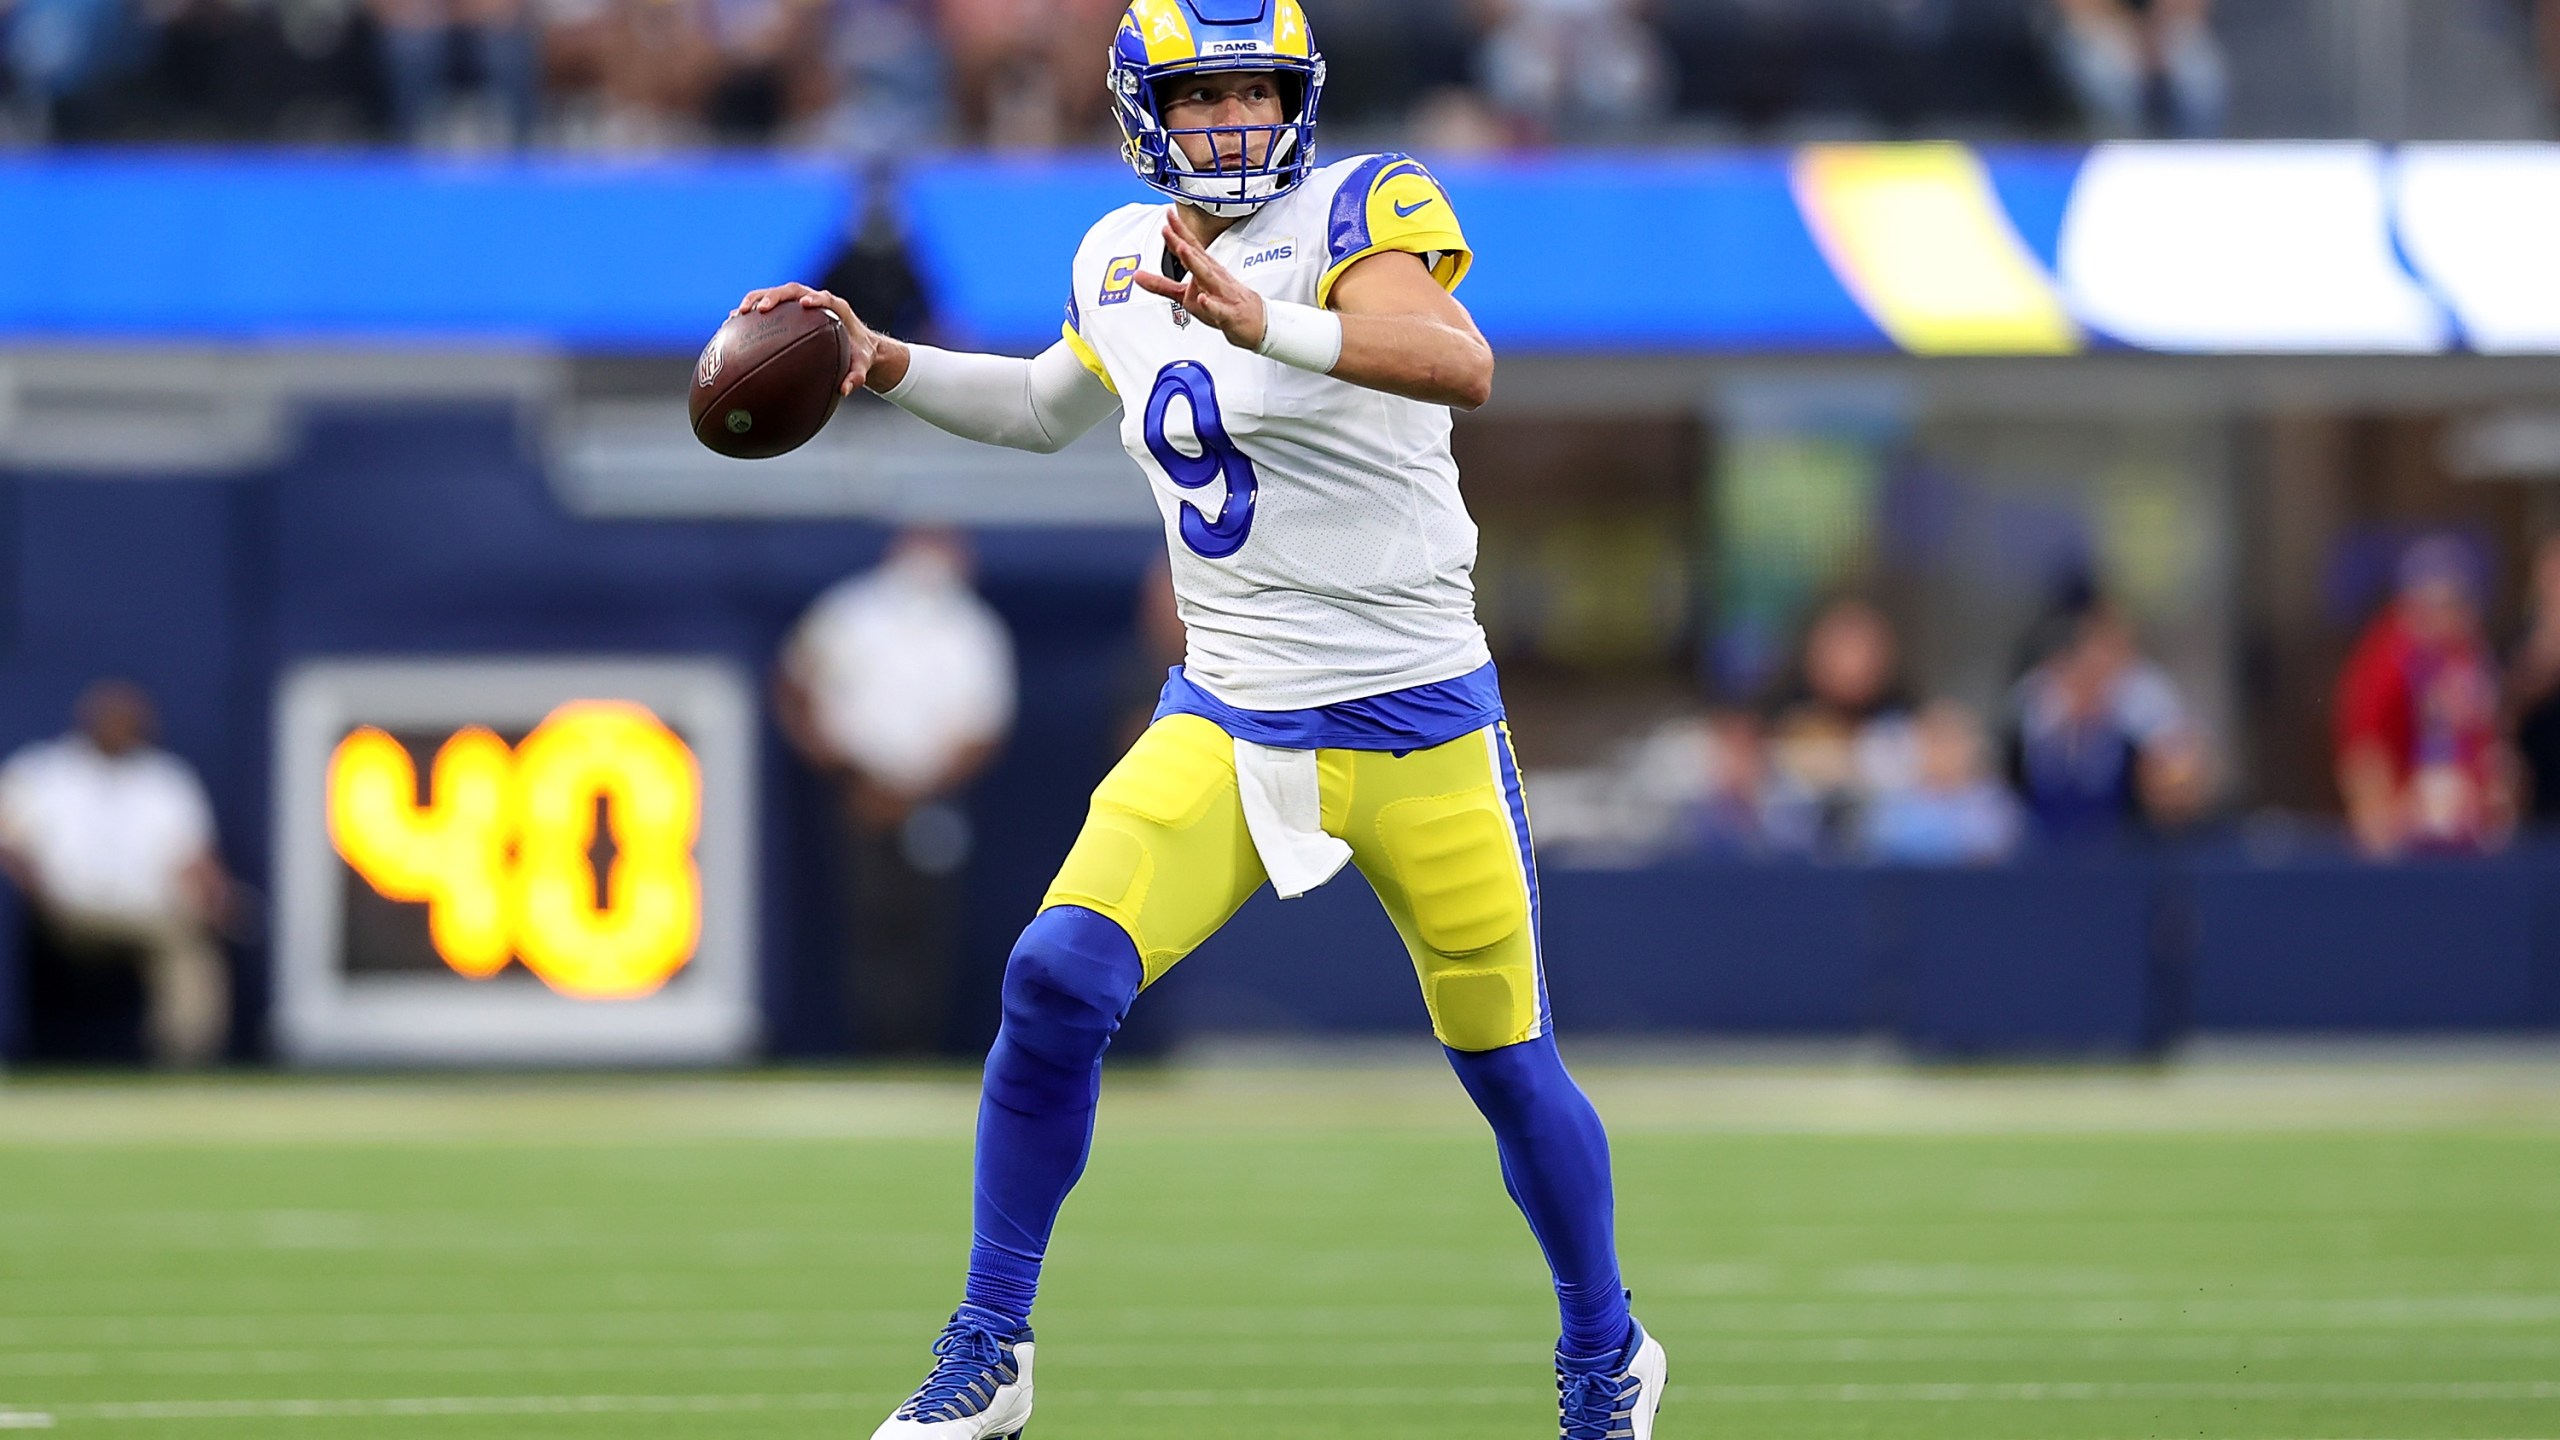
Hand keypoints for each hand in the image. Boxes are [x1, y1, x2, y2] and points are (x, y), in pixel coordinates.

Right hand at [733, 282, 884, 395]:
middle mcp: (817, 301)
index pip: (825, 298)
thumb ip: (856, 378)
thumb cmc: (859, 356)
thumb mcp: (861, 368)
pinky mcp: (790, 311)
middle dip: (776, 296)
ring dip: (757, 300)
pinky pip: (770, 308)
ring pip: (777, 295)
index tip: (805, 304)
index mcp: (837, 309)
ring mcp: (801, 304)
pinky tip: (732, 325)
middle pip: (794, 291)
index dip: (815, 298)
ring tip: (739, 314)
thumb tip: (844, 391)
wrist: (857, 347)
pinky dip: (752, 312)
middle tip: (762, 309)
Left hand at [1132, 220, 1267, 349]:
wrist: (1257, 321)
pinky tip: (1203, 299)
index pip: (1191, 246)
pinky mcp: (1228, 313)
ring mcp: (1222, 294)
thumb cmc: (1224, 302)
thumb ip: (1161, 285)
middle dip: (1182, 241)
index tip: (1168, 214)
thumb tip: (1138, 276)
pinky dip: (1211, 304)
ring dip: (1195, 263)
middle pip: (1197, 257)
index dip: (1179, 230)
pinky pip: (1219, 309)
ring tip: (1183, 249)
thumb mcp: (1187, 294)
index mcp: (1206, 269)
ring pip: (1208, 277)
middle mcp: (1214, 277)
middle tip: (1168, 228)